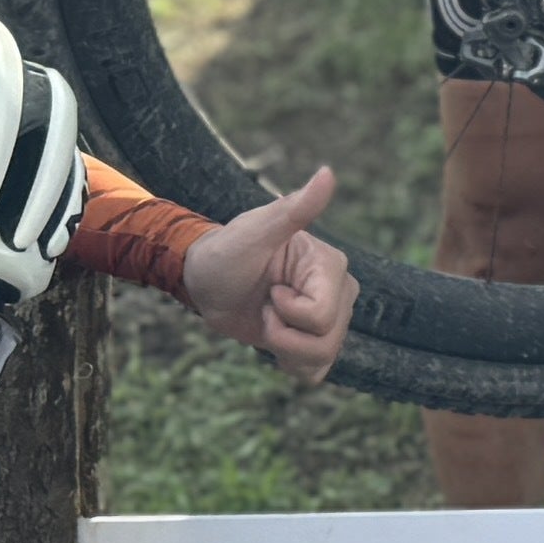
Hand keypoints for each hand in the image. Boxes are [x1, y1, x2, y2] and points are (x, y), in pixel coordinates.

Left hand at [186, 164, 354, 384]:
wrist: (204, 281)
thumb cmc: (224, 252)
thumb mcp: (254, 233)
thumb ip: (294, 209)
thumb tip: (327, 172)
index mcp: (330, 266)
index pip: (322, 315)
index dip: (287, 312)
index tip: (269, 289)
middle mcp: (339, 291)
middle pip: (326, 340)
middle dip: (283, 334)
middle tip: (263, 305)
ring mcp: (330, 318)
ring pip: (322, 358)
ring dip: (283, 348)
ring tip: (267, 321)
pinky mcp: (315, 339)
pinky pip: (316, 370)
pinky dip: (291, 363)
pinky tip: (274, 341)